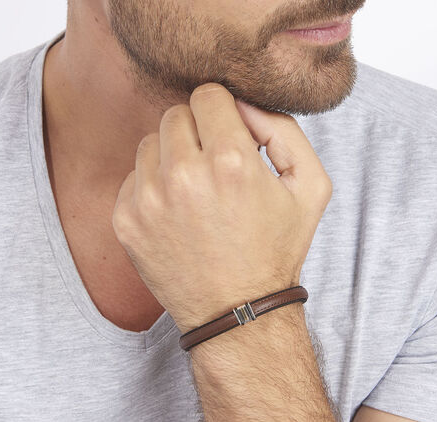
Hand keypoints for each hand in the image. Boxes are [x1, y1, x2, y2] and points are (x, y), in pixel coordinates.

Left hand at [112, 83, 331, 333]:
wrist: (238, 311)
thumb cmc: (275, 250)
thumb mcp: (310, 187)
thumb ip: (284, 129)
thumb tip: (243, 102)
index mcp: (230, 161)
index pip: (208, 94)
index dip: (223, 112)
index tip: (229, 137)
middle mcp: (183, 176)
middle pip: (176, 114)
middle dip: (198, 132)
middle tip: (214, 167)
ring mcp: (148, 200)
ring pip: (151, 143)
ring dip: (172, 158)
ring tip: (196, 192)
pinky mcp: (126, 221)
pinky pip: (133, 177)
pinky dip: (153, 187)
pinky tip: (176, 213)